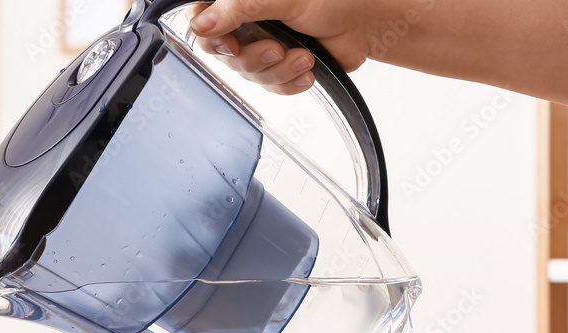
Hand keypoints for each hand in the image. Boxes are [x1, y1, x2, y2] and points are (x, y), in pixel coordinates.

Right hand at [188, 0, 379, 94]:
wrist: (365, 24)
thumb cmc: (331, 0)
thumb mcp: (282, 0)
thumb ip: (239, 8)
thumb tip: (202, 23)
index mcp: (241, 2)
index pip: (203, 20)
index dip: (210, 37)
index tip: (229, 43)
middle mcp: (247, 23)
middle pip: (225, 55)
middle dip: (253, 58)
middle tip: (274, 49)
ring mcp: (262, 47)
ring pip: (249, 75)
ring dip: (278, 71)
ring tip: (303, 57)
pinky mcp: (279, 69)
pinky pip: (270, 88)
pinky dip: (290, 83)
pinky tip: (307, 71)